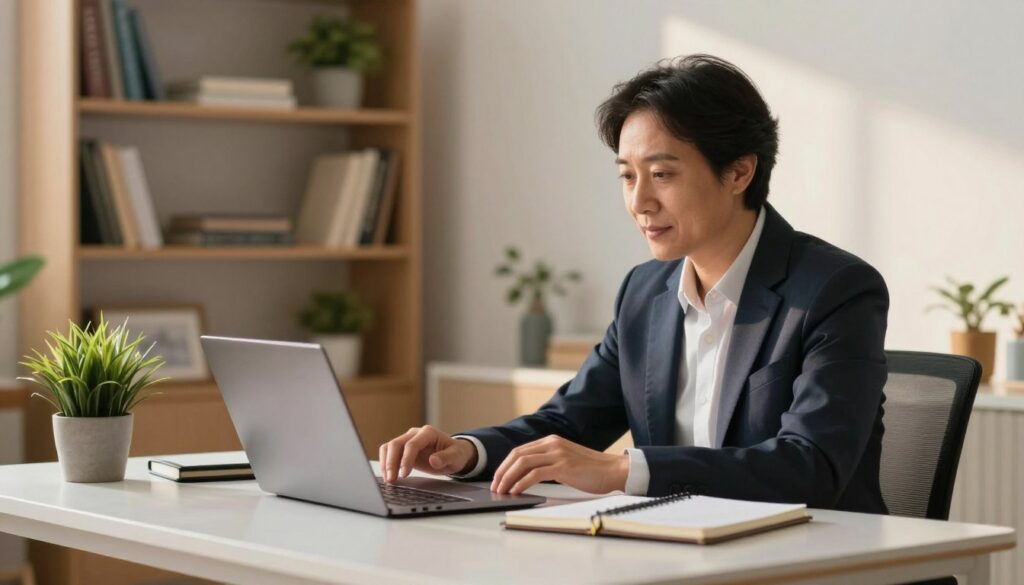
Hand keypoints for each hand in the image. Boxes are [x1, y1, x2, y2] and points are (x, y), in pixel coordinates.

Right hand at [378, 425, 477, 482]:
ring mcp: (407, 440)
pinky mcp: (402, 449)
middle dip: (391, 462)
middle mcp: (415, 434)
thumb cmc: (455, 454)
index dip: (406, 459)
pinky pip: (388, 453)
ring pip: (389, 447)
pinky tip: (388, 476)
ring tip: (388, 480)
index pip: (412, 444)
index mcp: (428, 433)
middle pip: (396, 444)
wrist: (453, 454)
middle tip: (391, 479)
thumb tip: (433, 461)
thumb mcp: (456, 457)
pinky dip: (386, 464)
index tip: (404, 474)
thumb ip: (446, 458)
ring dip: (386, 463)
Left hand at [490, 435, 628, 494]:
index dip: (505, 464)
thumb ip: (549, 463)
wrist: (614, 470)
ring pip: (523, 463)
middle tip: (495, 485)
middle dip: (502, 471)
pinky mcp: (563, 466)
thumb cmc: (592, 470)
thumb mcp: (566, 461)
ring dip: (508, 478)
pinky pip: (535, 474)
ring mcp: (558, 454)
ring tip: (502, 490)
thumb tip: (528, 476)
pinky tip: (516, 491)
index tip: (498, 477)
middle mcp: (552, 444)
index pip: (520, 450)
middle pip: (517, 455)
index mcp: (551, 441)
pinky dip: (521, 483)